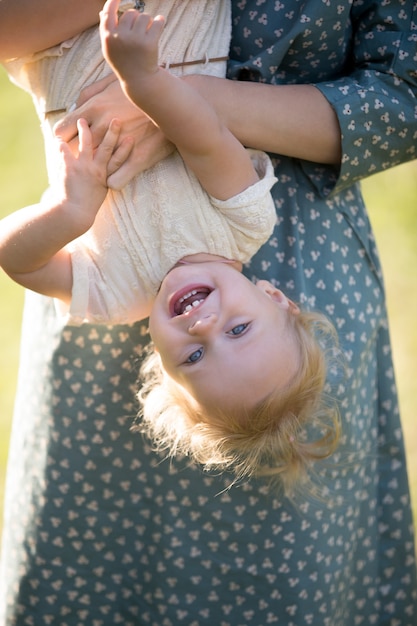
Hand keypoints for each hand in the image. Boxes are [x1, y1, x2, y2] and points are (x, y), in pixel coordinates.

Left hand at [54, 76, 174, 189]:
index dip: (63, 139)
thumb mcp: (108, 83)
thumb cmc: (139, 90)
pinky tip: (115, 178)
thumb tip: (75, 105)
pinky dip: (113, 181)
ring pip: (93, 169)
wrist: (170, 101)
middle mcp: (102, 128)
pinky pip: (115, 182)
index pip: (62, 131)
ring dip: (93, 173)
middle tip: (77, 160)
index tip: (69, 142)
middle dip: (74, 157)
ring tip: (94, 174)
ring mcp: (119, 146)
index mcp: (93, 109)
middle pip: (74, 152)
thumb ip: (88, 94)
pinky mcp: (136, 159)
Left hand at [56, 117, 129, 228]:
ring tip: (81, 120)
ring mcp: (83, 167)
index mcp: (107, 177)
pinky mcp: (70, 167)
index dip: (127, 148)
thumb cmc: (88, 207)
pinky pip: (65, 149)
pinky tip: (59, 135)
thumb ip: (105, 180)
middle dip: (113, 133)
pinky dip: (62, 141)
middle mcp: (97, 170)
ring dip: (84, 130)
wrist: (74, 214)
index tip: (132, 137)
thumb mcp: (100, 192)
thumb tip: (106, 174)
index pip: (122, 159)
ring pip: (87, 143)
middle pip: (108, 147)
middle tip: (117, 119)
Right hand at [100, 0, 164, 81]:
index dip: (113, 2)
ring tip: (147, 33)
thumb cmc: (124, 63)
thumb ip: (106, 31)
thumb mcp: (110, 49)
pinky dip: (160, 21)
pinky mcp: (149, 43)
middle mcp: (120, 37)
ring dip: (148, 22)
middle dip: (137, 19)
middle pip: (131, 13)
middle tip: (139, 31)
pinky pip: (157, 22)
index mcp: (108, 37)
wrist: (139, 81)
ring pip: (144, 16)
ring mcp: (134, 40)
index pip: (108, 13)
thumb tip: (102, 12)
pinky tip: (160, 23)